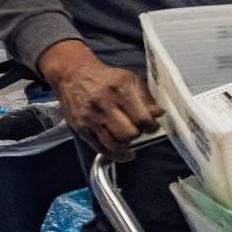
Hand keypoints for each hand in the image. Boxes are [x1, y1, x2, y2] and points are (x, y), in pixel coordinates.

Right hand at [38, 40, 162, 161]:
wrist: (73, 76)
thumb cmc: (104, 78)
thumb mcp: (129, 80)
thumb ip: (146, 98)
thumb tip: (159, 113)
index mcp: (119, 91)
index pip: (142, 118)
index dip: (152, 126)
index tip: (152, 126)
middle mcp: (104, 105)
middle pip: (129, 134)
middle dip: (139, 135)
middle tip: (139, 130)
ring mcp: (91, 119)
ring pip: (115, 145)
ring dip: (127, 145)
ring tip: (130, 138)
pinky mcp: (82, 129)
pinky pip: (101, 149)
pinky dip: (115, 155)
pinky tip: (123, 152)